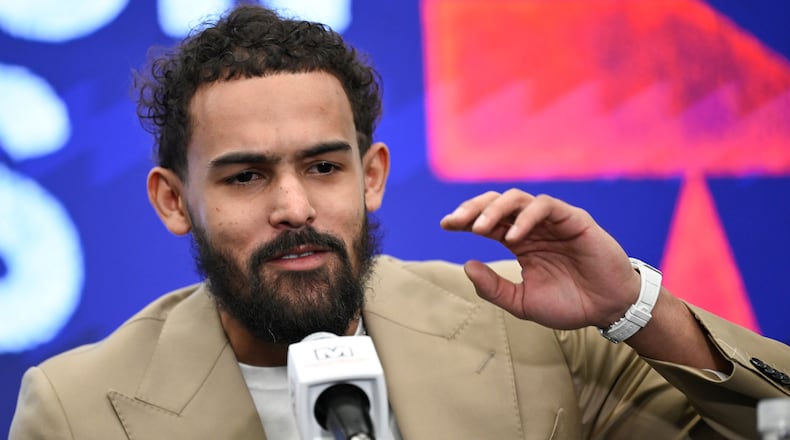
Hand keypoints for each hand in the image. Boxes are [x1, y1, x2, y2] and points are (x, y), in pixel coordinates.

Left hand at [440, 189, 640, 329]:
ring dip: (495, 210)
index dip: (465, 219)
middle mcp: (533, 226)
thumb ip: (494, 288)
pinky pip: (545, 207)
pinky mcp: (573, 219)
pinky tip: (513, 236)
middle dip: (473, 208)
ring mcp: (553, 221)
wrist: (608, 310)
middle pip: (497, 203)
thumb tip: (466, 265)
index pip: (488, 221)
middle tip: (454, 222)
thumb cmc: (569, 304)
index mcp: (520, 241)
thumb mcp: (522, 303)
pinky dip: (526, 217)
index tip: (445, 225)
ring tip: (478, 229)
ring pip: (518, 199)